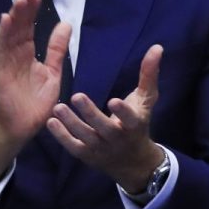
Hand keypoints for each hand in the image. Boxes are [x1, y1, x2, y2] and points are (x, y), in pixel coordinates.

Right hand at [0, 0, 69, 180]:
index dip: (32, 10)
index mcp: (26, 53)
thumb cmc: (36, 101)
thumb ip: (56, 49)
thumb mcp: (52, 71)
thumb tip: (65, 24)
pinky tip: (5, 22)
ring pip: (8, 35)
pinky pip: (0, 52)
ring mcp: (4, 62)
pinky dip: (2, 36)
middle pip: (18, 27)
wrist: (24, 126)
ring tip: (19, 2)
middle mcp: (13, 54)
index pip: (28, 26)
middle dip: (23, 9)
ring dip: (13, 18)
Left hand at [49, 44, 165, 192]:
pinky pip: (73, 147)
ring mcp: (101, 149)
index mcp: (134, 125)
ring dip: (71, 123)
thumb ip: (148, 74)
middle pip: (104, 128)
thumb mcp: (146, 100)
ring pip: (85, 137)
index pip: (130, 119)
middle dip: (90, 114)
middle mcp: (118, 139)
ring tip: (58, 107)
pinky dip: (61, 136)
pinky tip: (51, 122)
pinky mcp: (87, 156)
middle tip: (76, 96)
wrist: (133, 161)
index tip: (114, 100)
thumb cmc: (138, 123)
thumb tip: (156, 47)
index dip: (122, 111)